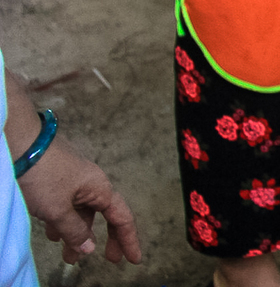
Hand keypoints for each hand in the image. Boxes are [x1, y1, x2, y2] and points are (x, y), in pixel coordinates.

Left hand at [17, 138, 142, 264]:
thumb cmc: (43, 173)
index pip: (121, 218)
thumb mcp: (57, 209)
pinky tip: (54, 234)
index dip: (129, 239)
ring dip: (78, 235)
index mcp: (100, 189)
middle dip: (105, 239)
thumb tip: (89, 247)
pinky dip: (64, 223)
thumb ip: (74, 230)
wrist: (21, 144)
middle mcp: (91, 185)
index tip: (134, 259)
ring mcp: (74, 182)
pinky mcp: (58, 180)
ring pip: (82, 213)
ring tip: (69, 256)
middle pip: (104, 216)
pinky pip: (67, 207)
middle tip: (109, 259)